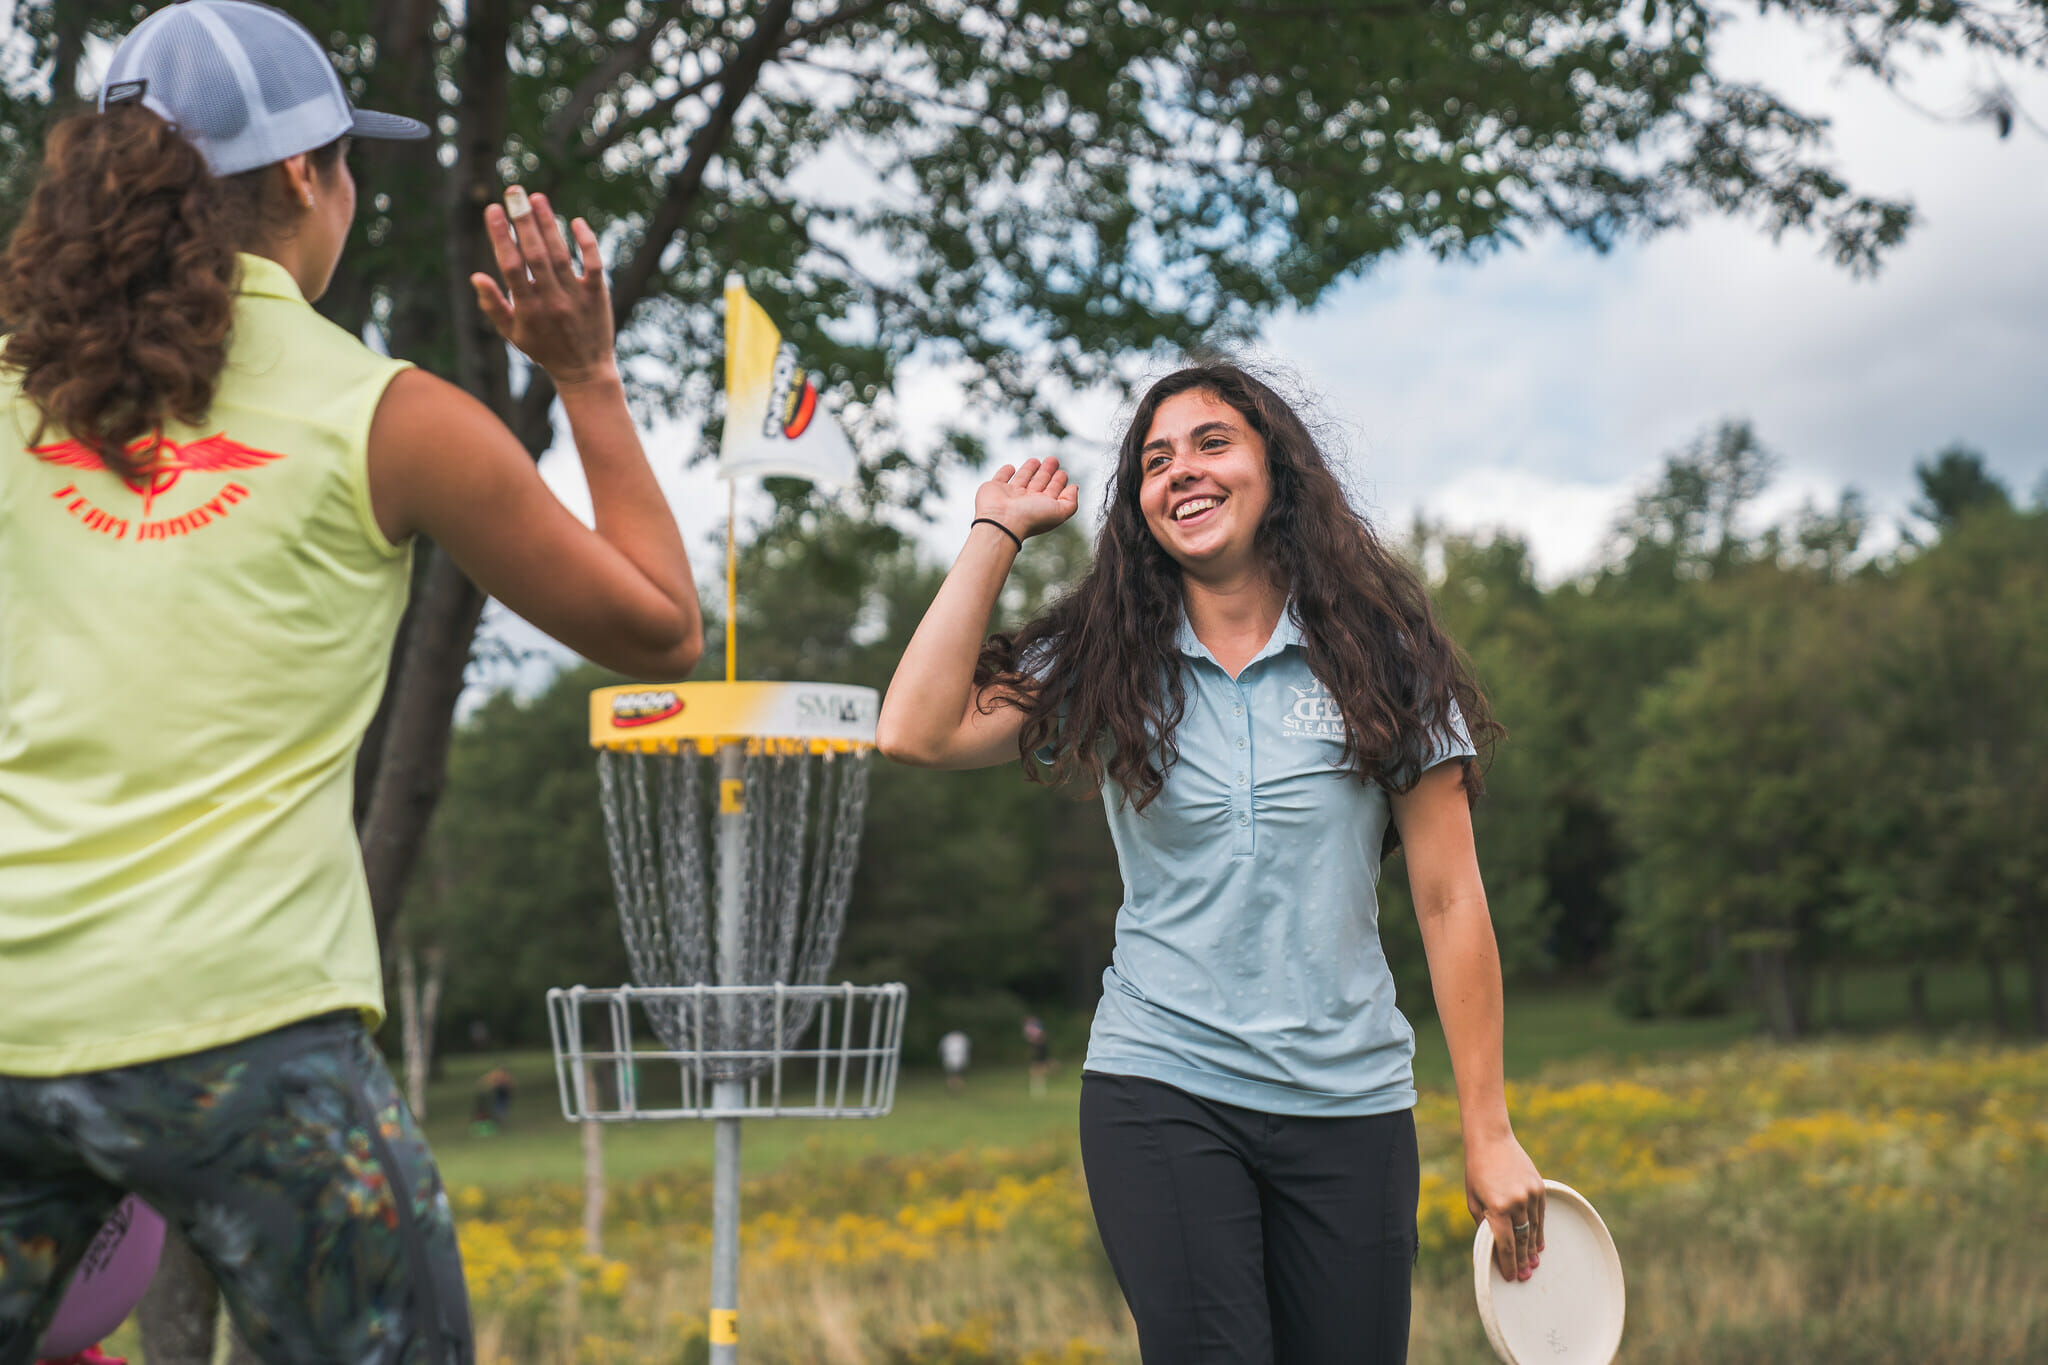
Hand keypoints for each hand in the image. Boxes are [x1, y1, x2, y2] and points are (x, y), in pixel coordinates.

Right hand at [470, 186, 616, 388]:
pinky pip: (593, 264)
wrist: (585, 371)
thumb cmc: (544, 349)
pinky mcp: (598, 294)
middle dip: (523, 221)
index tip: (492, 210)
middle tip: (513, 192)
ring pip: (561, 255)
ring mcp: (576, 296)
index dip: (501, 236)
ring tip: (537, 197)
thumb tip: (476, 276)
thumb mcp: (512, 334)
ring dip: (549, 224)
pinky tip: (576, 221)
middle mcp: (552, 300)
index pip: (511, 266)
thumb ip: (493, 305)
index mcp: (527, 309)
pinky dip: (586, 243)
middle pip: (535, 254)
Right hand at [975, 457, 1078, 543]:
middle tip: (1053, 460)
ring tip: (1036, 461)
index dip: (1058, 482)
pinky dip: (1006, 471)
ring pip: (1022, 478)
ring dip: (1029, 469)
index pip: (1052, 491)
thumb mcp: (1060, 512)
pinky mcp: (994, 487)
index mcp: (1041, 506)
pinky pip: (1001, 477)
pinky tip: (1011, 467)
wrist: (1001, 520)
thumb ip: (1071, 501)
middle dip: (1047, 472)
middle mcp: (1026, 501)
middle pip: (1039, 483)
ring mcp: (1010, 494)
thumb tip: (1074, 488)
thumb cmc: (1030, 518)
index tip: (1063, 473)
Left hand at [1466, 1133, 1544, 1281]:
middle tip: (1525, 1276)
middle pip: (1522, 1240)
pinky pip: (1541, 1216)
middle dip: (1522, 1260)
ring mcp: (1530, 1194)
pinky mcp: (1539, 1188)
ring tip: (1533, 1264)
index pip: (1505, 1244)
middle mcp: (1516, 1202)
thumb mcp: (1473, 1199)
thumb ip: (1484, 1222)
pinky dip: (1540, 1231)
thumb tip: (1494, 1245)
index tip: (1511, 1277)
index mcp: (1497, 1207)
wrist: (1492, 1140)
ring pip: (1534, 1229)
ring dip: (1533, 1248)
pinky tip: (1539, 1244)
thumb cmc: (1477, 1171)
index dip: (1508, 1263)